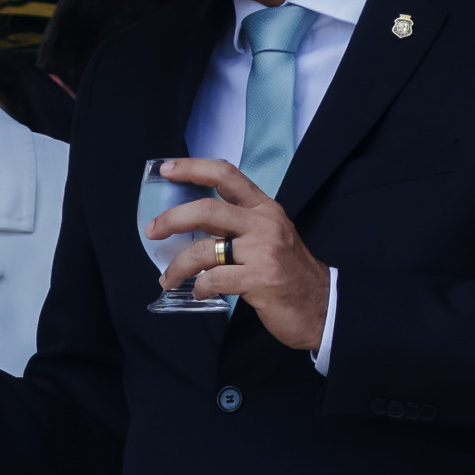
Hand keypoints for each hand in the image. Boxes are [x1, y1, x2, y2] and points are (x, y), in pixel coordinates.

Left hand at [146, 158, 330, 351]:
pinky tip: (199, 294)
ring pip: (204, 249)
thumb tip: (190, 223)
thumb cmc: (289, 272)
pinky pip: (214, 279)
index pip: (226, 175)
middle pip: (207, 209)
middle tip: (152, 232)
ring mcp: (263, 251)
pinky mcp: (260, 279)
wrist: (322, 306)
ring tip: (168, 278)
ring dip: (178, 265)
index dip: (193, 168)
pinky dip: (199, 288)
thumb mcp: (269, 237)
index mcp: (265, 208)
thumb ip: (236, 225)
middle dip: (172, 220)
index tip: (166, 169)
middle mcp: (265, 224)